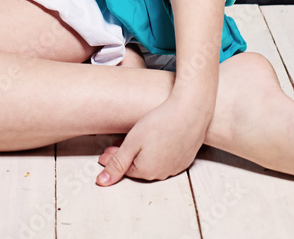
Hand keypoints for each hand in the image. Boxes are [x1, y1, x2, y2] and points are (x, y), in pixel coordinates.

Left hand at [95, 97, 209, 185]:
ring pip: (154, 162)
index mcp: (146, 171)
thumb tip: (102, 182)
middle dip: (127, 157)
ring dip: (144, 154)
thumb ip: (117, 163)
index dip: (114, 159)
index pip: (125, 169)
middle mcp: (162, 173)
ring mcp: (176, 166)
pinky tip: (158, 139)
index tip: (105, 151)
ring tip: (138, 139)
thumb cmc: (161, 122)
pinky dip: (159, 151)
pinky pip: (168, 158)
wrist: (191, 111)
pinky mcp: (186, 157)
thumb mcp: (132, 142)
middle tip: (116, 145)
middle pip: (139, 166)